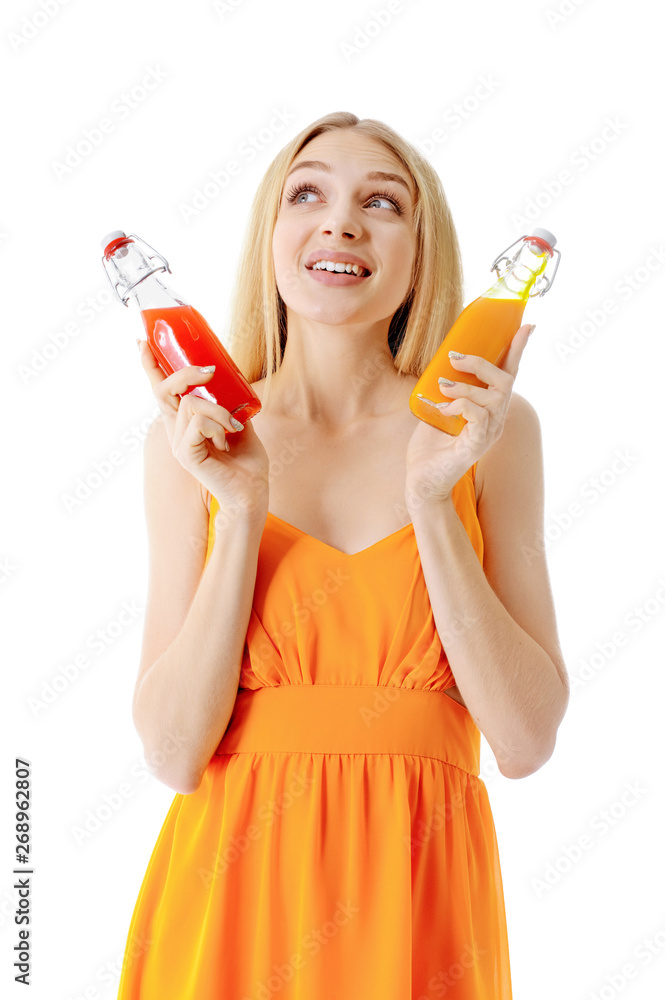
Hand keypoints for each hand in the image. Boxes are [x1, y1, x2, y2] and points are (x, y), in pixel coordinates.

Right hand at [138, 339, 269, 517]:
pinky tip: (227, 440)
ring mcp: (179, 443)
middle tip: (209, 370)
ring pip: (189, 403)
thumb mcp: (239, 424)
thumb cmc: (246, 463)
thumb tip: (231, 380)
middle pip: (164, 390)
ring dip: (219, 409)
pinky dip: (218, 424)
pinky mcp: (186, 453)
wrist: (251, 494)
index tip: (143, 342)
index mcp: (186, 423)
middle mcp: (177, 431)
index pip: (162, 391)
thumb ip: (229, 404)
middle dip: (184, 373)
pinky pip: (198, 421)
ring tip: (233, 427)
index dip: (151, 366)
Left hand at [404, 323, 533, 508]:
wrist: (421, 482)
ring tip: (442, 385)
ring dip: (465, 385)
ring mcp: (488, 434)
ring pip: (493, 396)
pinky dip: (459, 405)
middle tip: (456, 357)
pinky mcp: (476, 445)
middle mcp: (495, 421)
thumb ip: (446, 390)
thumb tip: (442, 364)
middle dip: (482, 363)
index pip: (508, 376)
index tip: (526, 326)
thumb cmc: (429, 449)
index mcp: (489, 411)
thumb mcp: (438, 409)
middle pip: (505, 380)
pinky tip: (443, 409)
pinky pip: (478, 415)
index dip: (517, 351)